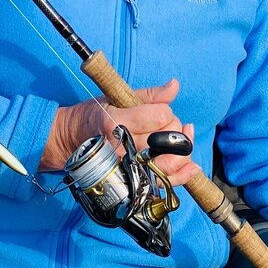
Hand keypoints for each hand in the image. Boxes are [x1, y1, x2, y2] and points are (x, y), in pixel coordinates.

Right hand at [40, 77, 184, 172]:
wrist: (74, 142)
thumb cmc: (97, 116)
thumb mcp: (118, 97)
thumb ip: (150, 94)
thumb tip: (174, 86)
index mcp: (118, 123)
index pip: (161, 116)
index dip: (166, 111)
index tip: (158, 110)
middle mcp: (123, 148)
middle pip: (168, 139)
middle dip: (174, 129)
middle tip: (164, 125)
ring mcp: (128, 168)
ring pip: (170, 162)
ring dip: (183, 151)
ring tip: (183, 139)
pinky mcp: (133, 181)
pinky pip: (164, 181)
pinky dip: (182, 175)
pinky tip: (192, 166)